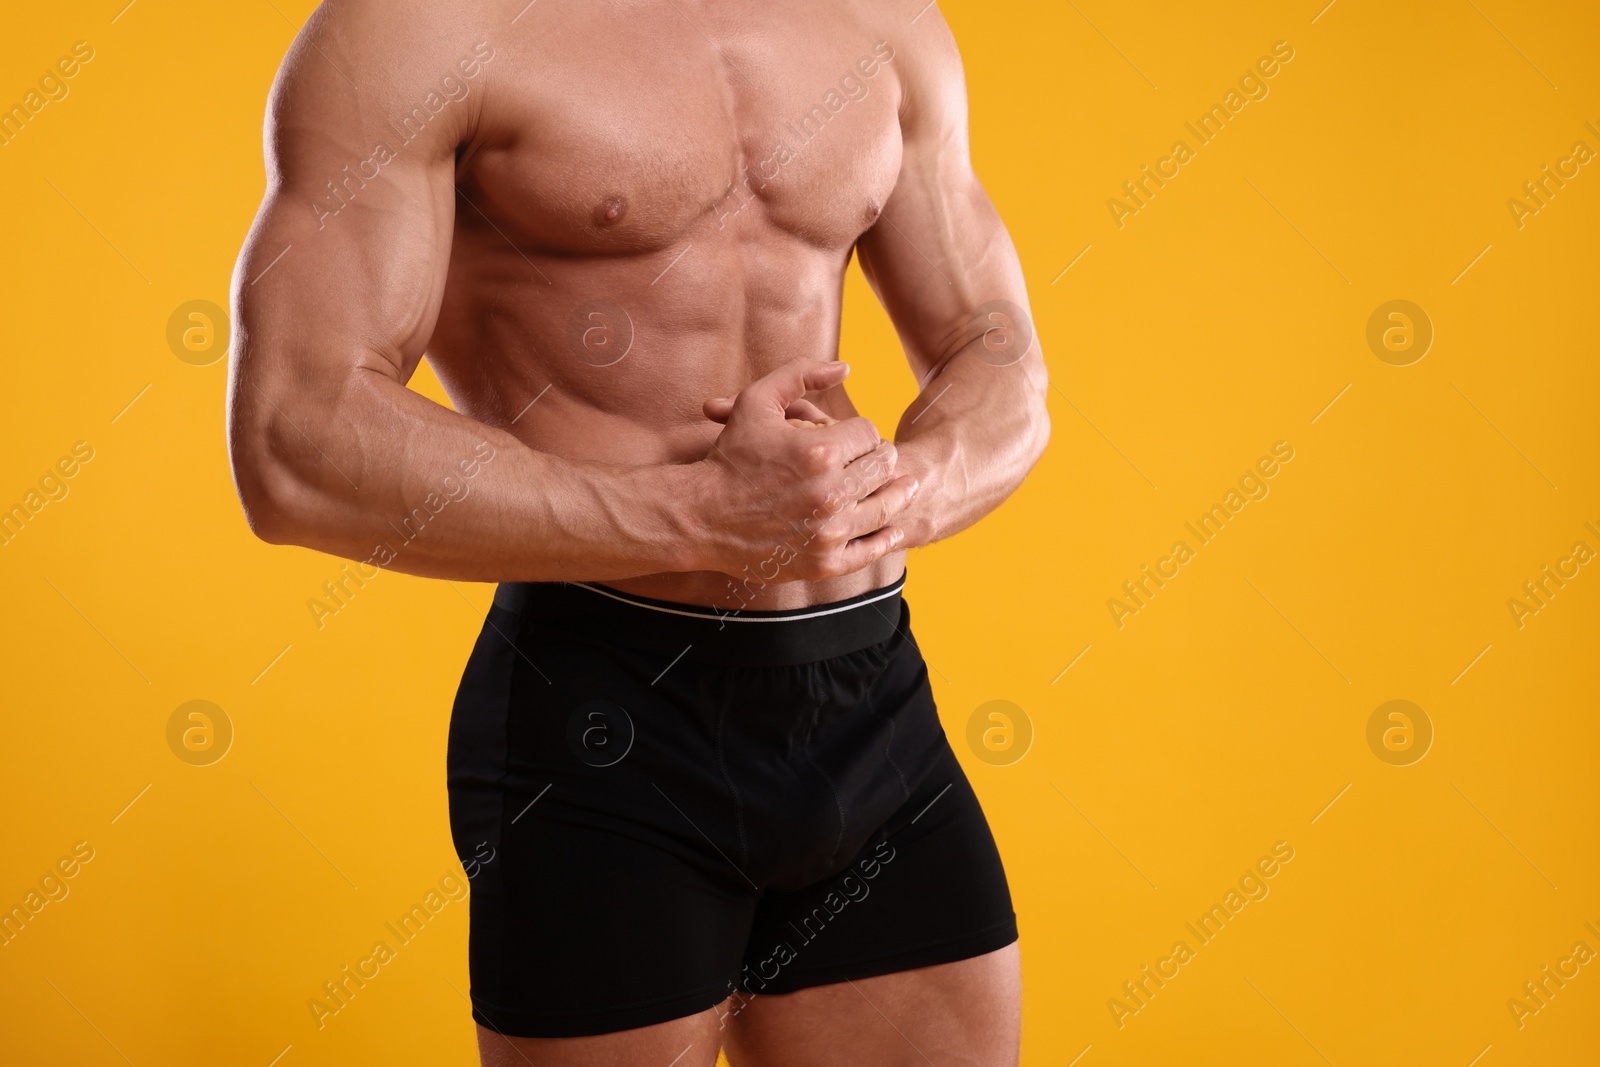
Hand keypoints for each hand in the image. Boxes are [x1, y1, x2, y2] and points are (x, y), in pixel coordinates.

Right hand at [689, 359, 918, 580]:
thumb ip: (800, 375)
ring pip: (885, 508)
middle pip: (883, 468)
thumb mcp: (756, 401)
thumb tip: (845, 368)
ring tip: (899, 487)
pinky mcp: (823, 563)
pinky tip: (890, 526)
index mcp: (818, 452)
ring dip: (894, 494)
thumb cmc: (729, 458)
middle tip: (878, 459)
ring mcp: (827, 533)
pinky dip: (885, 537)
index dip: (862, 432)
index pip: (870, 434)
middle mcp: (828, 494)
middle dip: (880, 458)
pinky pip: (871, 551)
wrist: (700, 518)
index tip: (852, 438)